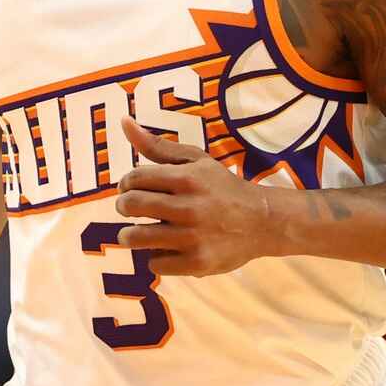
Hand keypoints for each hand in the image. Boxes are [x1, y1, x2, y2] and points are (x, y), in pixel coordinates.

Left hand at [113, 117, 278, 276]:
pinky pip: (155, 263)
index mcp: (187, 178)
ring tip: (137, 233)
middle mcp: (189, 207)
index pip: (134, 178)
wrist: (262, 221)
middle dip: (123, 206)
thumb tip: (124, 122)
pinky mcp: (197, 263)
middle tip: (131, 208)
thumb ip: (158, 146)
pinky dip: (155, 257)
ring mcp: (193, 237)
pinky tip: (165, 249)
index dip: (125, 184)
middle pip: (130, 205)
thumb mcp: (196, 161)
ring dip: (130, 235)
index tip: (131, 189)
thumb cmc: (221, 187)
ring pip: (135, 237)